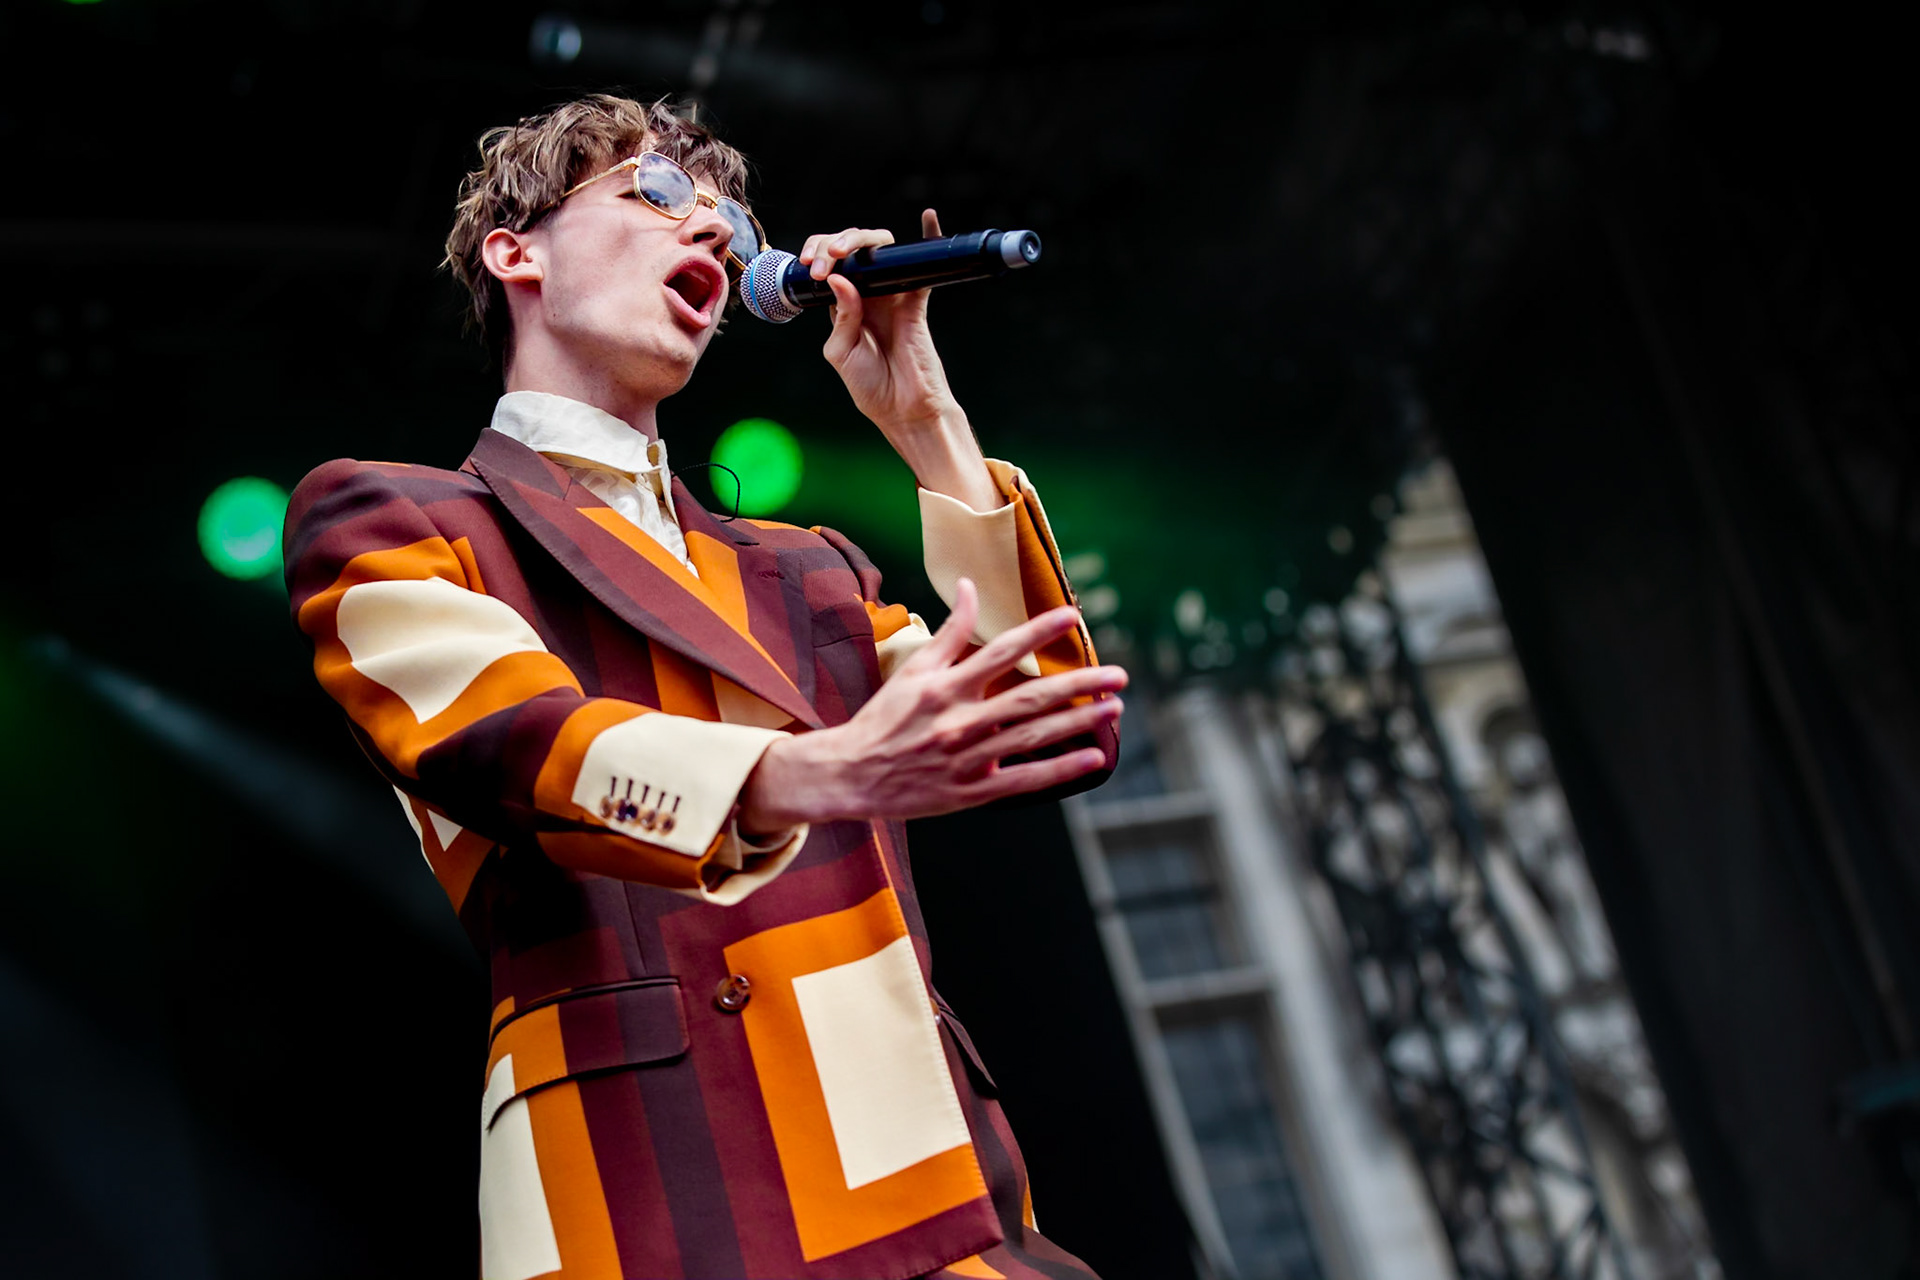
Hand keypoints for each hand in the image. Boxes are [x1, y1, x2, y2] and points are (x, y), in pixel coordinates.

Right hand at [739, 579, 1126, 827]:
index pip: (1000, 652)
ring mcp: (968, 759)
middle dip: (1079, 684)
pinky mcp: (972, 792)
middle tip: (1118, 674)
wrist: (850, 775)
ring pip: (1034, 738)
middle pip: (1030, 699)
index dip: (1038, 632)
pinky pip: (1025, 779)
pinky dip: (1060, 769)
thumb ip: (950, 632)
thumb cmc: (884, 719)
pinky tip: (1093, 756)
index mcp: (944, 688)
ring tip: (1114, 707)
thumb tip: (971, 587)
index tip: (1073, 616)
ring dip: (1079, 722)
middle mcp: (958, 722)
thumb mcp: (913, 670)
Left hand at [802, 210, 999, 509]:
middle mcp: (869, 295)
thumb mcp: (841, 352)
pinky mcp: (916, 301)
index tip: (810, 267)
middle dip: (832, 245)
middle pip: (852, 251)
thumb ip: (840, 316)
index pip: (831, 267)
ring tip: (844, 251)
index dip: (819, 257)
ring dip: (860, 239)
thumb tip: (840, 279)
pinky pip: (922, 266)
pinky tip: (929, 219)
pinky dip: (929, 238)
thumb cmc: (871, 386)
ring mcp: (893, 295)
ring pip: (880, 250)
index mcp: (844, 307)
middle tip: (823, 262)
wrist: (904, 409)